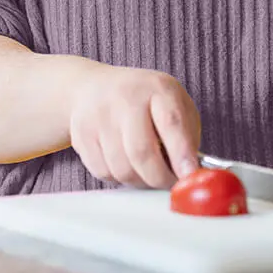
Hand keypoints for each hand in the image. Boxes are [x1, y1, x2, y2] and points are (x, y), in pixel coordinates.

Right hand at [69, 64, 200, 187]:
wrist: (92, 87)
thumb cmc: (144, 100)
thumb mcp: (173, 102)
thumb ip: (186, 134)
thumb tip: (191, 172)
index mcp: (157, 88)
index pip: (171, 123)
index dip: (182, 154)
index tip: (189, 175)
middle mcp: (126, 99)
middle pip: (142, 153)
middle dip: (160, 179)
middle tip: (170, 184)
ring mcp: (100, 116)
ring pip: (122, 169)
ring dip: (140, 181)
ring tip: (148, 171)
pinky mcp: (82, 135)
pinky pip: (104, 173)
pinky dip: (120, 178)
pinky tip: (125, 163)